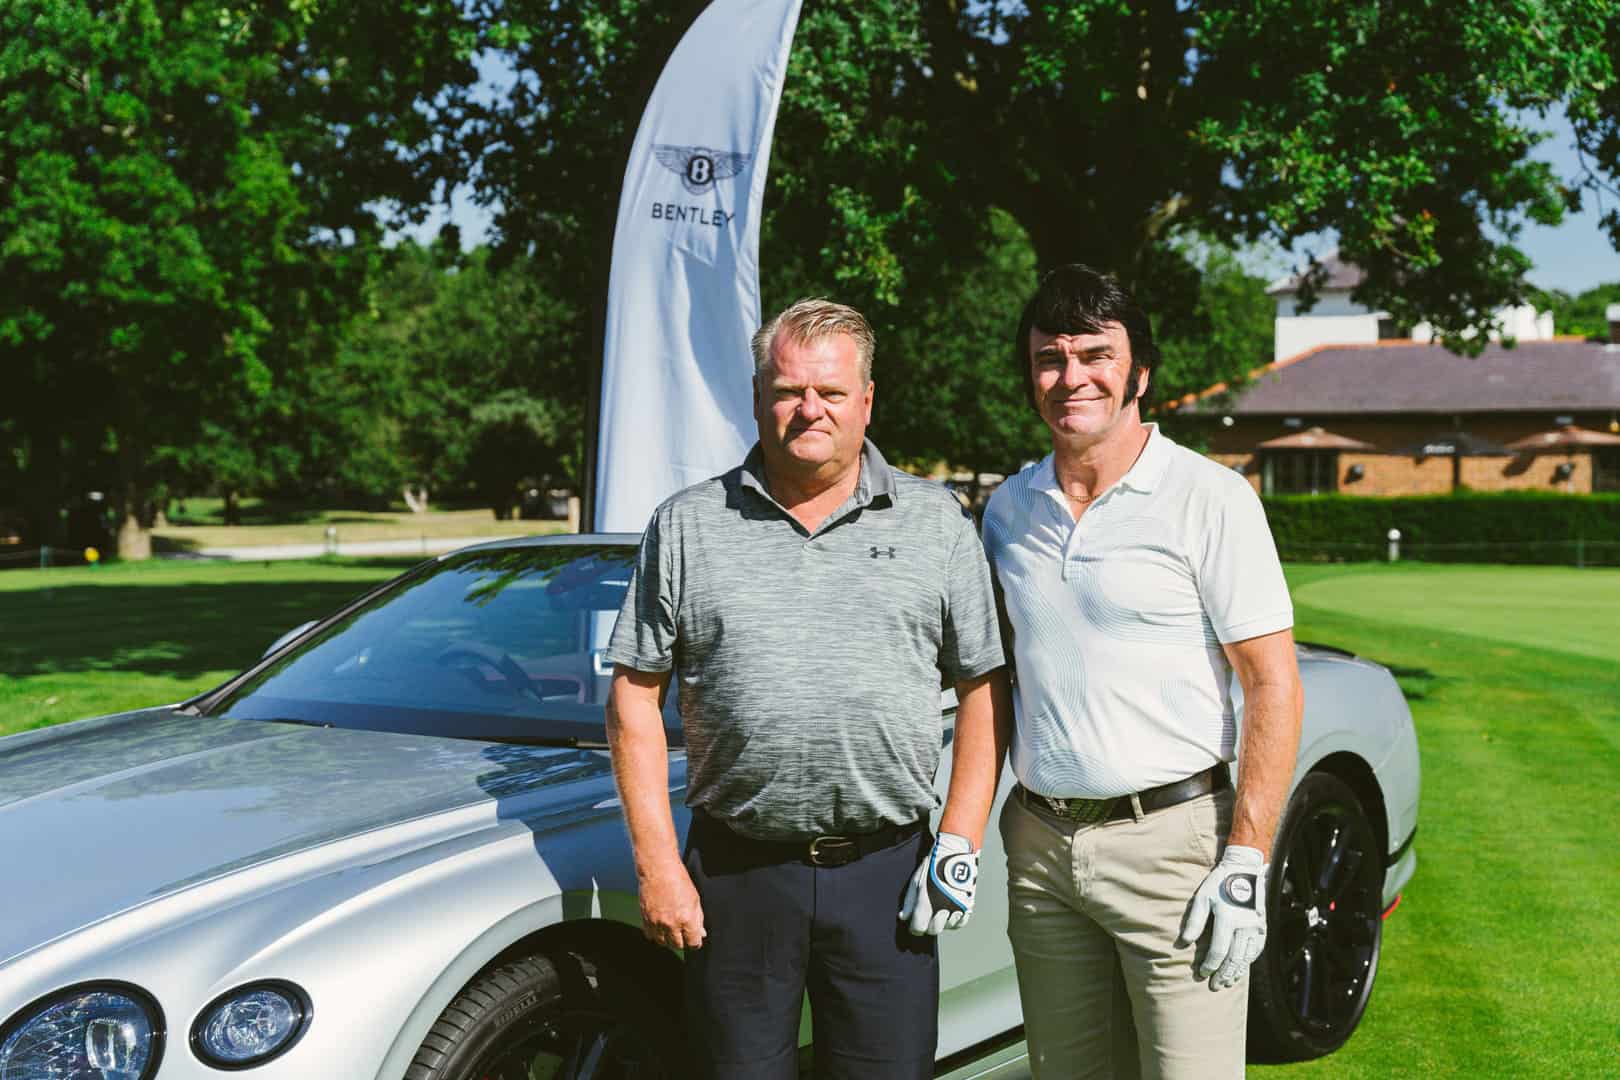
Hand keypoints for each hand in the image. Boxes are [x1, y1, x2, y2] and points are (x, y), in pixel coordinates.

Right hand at [638, 861, 705, 949]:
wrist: (659, 869)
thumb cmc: (679, 881)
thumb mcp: (695, 899)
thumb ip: (698, 919)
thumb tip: (701, 934)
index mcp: (686, 919)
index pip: (692, 943)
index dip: (695, 943)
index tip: (695, 939)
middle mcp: (671, 923)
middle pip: (677, 945)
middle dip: (683, 941)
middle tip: (684, 932)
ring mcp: (656, 922)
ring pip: (662, 943)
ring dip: (668, 939)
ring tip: (672, 929)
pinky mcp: (645, 918)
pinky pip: (650, 935)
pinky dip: (656, 934)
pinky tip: (660, 926)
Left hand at [899, 832, 977, 935]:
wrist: (954, 853)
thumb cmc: (933, 865)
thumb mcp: (916, 881)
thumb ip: (909, 902)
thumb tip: (903, 917)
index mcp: (926, 903)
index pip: (918, 929)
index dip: (915, 927)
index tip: (915, 922)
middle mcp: (942, 908)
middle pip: (933, 930)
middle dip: (928, 925)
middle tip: (928, 914)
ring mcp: (956, 907)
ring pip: (947, 926)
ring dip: (943, 921)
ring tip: (941, 909)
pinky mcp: (968, 904)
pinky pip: (961, 922)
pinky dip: (956, 920)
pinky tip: (951, 911)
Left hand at [1177, 845, 1266, 989]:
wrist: (1244, 869)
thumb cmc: (1219, 883)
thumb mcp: (1202, 898)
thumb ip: (1194, 921)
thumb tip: (1184, 942)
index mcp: (1228, 918)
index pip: (1219, 950)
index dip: (1210, 965)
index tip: (1201, 973)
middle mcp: (1244, 925)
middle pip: (1234, 958)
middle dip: (1223, 974)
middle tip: (1215, 986)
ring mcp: (1256, 927)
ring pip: (1247, 957)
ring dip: (1237, 972)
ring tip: (1227, 982)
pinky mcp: (1262, 926)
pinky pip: (1256, 949)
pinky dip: (1248, 961)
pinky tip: (1242, 968)